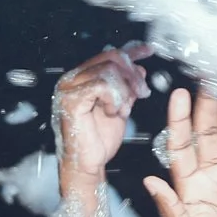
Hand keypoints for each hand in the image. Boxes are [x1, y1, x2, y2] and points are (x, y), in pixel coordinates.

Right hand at [54, 43, 152, 180]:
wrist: (87, 166)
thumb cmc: (98, 142)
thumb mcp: (120, 106)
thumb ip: (126, 86)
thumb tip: (139, 67)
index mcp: (81, 79)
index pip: (109, 54)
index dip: (131, 52)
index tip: (149, 51)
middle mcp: (71, 80)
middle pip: (111, 58)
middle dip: (132, 75)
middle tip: (141, 93)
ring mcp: (68, 89)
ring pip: (108, 70)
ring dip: (124, 90)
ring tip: (123, 109)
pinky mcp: (70, 101)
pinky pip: (101, 85)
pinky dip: (114, 98)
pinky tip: (113, 112)